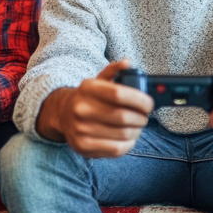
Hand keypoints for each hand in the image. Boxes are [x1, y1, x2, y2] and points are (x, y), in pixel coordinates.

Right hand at [36, 59, 153, 157]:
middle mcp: (81, 108)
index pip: (119, 94)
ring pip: (122, 134)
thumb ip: (114, 70)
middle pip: (122, 116)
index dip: (139, 100)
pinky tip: (129, 137)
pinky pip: (116, 149)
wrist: (63, 114)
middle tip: (144, 117)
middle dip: (141, 118)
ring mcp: (80, 129)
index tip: (149, 104)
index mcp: (87, 88)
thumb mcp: (98, 80)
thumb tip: (127, 62)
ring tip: (137, 126)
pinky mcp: (83, 146)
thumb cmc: (89, 97)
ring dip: (137, 131)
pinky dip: (129, 144)